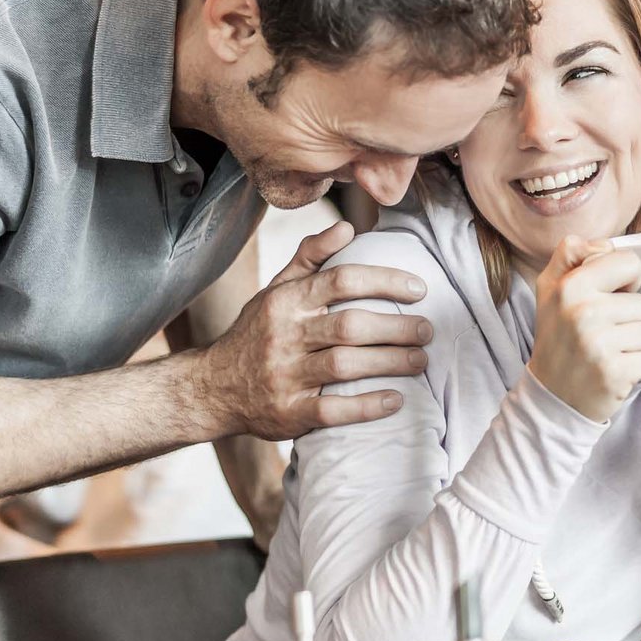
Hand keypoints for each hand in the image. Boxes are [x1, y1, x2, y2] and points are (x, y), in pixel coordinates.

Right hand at [196, 221, 432, 440]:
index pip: (342, 280)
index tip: (419, 289)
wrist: (213, 387)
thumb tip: (348, 227)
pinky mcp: (289, 413)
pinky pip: (332, 410)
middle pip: (349, 325)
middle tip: (427, 330)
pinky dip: (367, 406)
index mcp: (287, 301)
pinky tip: (395, 400)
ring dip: (390, 363)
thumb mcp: (276, 289)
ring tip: (420, 360)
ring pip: (344, 366)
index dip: (385, 281)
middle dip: (395, 327)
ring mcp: (286, 376)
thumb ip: (312, 256)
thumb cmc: (257, 332)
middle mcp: (286, 336)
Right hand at [526, 236, 640, 422]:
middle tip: (604, 331)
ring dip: (633, 344)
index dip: (627, 279)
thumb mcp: (550, 288)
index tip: (612, 295)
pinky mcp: (614, 372)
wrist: (550, 396)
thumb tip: (605, 245)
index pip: (629, 262)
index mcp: (569, 285)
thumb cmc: (558, 338)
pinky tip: (612, 369)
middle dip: (629, 318)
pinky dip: (634, 367)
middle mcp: (582, 312)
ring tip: (608, 351)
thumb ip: (571, 254)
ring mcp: (598, 344)